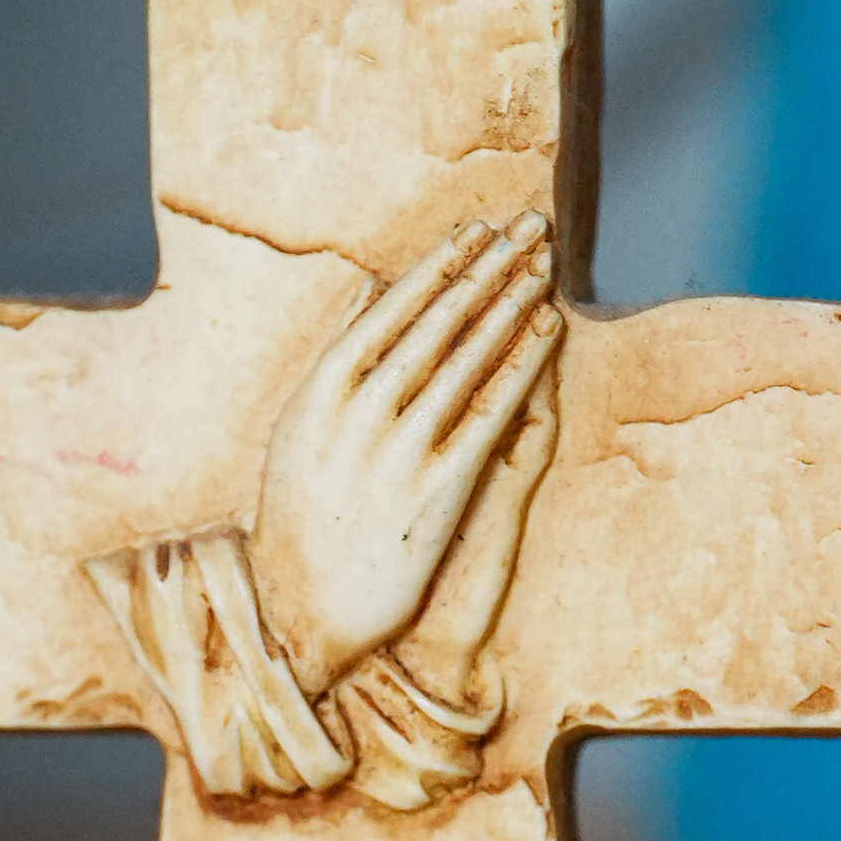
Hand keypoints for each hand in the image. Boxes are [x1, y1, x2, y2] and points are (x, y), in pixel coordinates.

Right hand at [248, 213, 562, 696]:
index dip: (439, 268)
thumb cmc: (298, 523)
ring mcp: (397, 455)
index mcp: (316, 395)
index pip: (389, 312)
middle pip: (435, 325)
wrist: (299, 614)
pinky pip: (486, 416)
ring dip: (508, 306)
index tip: (475, 231)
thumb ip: (333, 361)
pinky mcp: (436, 494)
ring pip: (465, 361)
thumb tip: (366, 291)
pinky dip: (519, 368)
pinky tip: (545, 332)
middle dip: (486, 269)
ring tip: (542, 265)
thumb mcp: (296, 434)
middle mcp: (356, 417)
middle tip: (527, 227)